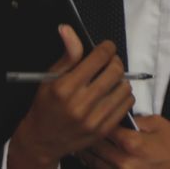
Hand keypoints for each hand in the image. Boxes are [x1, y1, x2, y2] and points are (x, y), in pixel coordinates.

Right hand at [7, 27, 135, 168]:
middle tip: (109, 62)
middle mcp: (80, 104)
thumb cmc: (46, 105)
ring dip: (120, 78)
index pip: (99, 57)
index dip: (106, 47)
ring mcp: (94, 119)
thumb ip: (67, 55)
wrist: (43, 140)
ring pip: (124, 87)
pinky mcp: (104, 130)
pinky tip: (113, 93)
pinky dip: (124, 95)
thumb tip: (68, 29)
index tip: (106, 47)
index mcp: (65, 87)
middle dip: (115, 61)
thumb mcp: (50, 77)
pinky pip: (127, 104)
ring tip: (110, 79)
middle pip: (115, 70)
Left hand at [78, 115, 169, 168]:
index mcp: (132, 143)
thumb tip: (119, 115)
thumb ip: (136, 119)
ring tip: (82, 142)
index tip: (93, 113)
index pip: (103, 127)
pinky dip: (96, 166)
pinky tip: (94, 158)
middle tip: (82, 126)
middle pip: (94, 147)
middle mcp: (124, 162)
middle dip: (87, 135)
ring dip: (87, 152)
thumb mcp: (159, 124)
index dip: (96, 118)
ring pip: (93, 164)